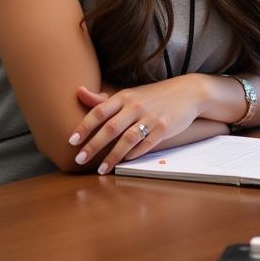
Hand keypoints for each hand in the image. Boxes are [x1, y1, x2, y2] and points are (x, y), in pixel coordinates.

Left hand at [68, 79, 203, 174]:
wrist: (188, 92)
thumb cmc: (153, 95)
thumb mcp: (129, 93)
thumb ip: (103, 99)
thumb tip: (78, 91)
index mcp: (125, 96)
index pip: (99, 111)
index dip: (84, 127)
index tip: (71, 141)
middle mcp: (136, 106)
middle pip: (110, 128)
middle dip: (93, 145)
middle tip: (79, 160)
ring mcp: (151, 117)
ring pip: (127, 140)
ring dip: (112, 156)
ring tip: (101, 169)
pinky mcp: (164, 128)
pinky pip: (146, 144)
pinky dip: (134, 154)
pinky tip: (125, 162)